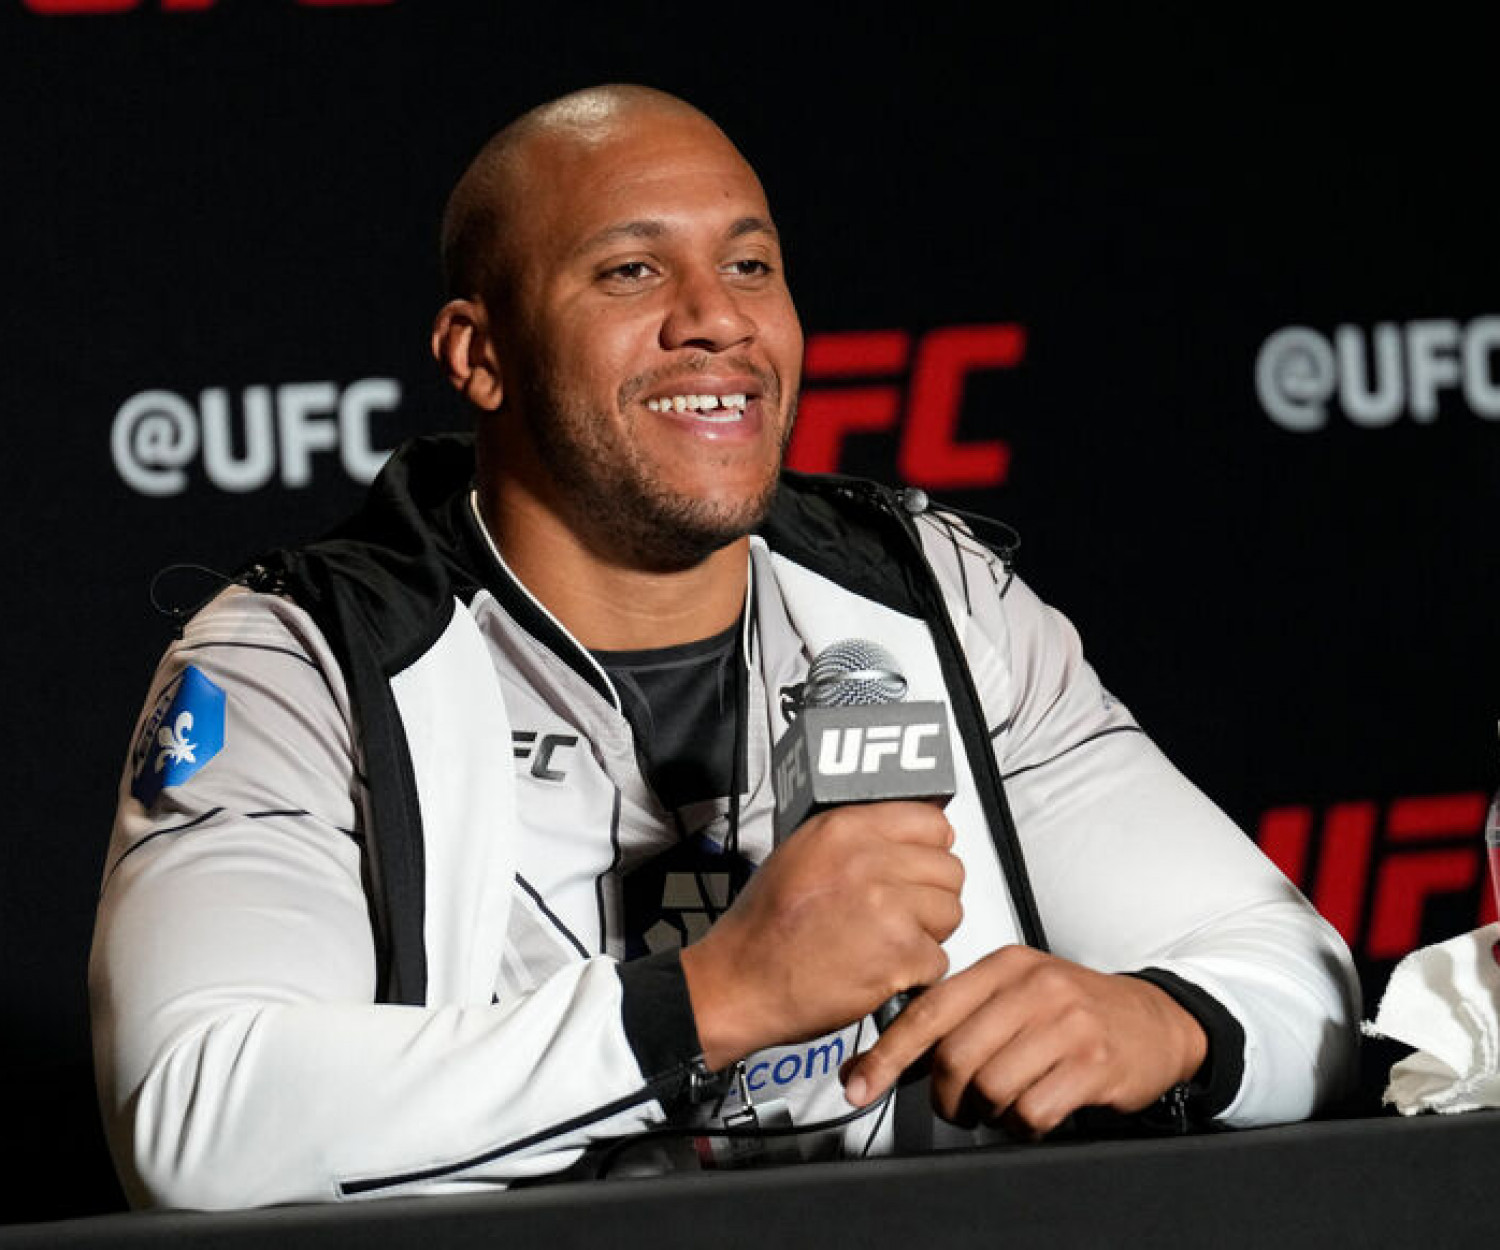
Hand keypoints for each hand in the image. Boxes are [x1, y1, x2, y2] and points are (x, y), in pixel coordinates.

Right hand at [680, 801, 963, 1068]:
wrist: (740, 982)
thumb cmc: (764, 926)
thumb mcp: (801, 852)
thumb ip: (857, 838)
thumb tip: (914, 834)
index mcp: (844, 828)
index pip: (930, 821)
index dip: (930, 849)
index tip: (920, 868)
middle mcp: (868, 860)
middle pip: (948, 868)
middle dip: (932, 895)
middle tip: (901, 914)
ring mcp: (887, 906)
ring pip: (951, 912)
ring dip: (929, 934)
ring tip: (889, 943)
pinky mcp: (898, 954)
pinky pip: (938, 959)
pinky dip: (915, 974)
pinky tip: (881, 970)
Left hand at [841, 946, 1207, 1138]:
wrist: (1155, 1021)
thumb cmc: (1074, 1010)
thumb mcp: (1016, 993)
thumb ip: (961, 1017)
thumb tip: (888, 1058)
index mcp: (1004, 965)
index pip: (929, 1010)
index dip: (887, 1054)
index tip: (859, 1084)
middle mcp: (1033, 987)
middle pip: (954, 1057)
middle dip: (946, 1096)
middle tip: (958, 1107)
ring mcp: (1066, 1023)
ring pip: (990, 1087)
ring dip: (987, 1113)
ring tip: (1002, 1106)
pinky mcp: (1093, 1063)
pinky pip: (1031, 1111)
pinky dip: (1023, 1126)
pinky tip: (1035, 1112)